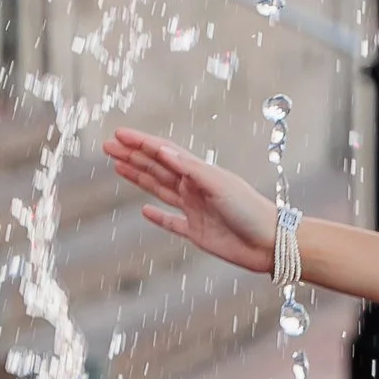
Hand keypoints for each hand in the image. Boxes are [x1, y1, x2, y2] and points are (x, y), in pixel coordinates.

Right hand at [103, 128, 277, 274]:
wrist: (270, 243)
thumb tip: (162, 149)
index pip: (164, 153)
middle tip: (108, 146)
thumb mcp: (219, 184)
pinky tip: (144, 212)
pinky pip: (171, 222)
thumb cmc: (250, 210)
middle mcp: (195, 189)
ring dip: (139, 178)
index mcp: (200, 173)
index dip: (141, 143)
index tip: (118, 134)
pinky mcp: (197, 233)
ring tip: (119, 167)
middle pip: (157, 168)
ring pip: (159, 191)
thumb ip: (190, 168)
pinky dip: (157, 217)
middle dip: (133, 156)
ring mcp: (195, 210)